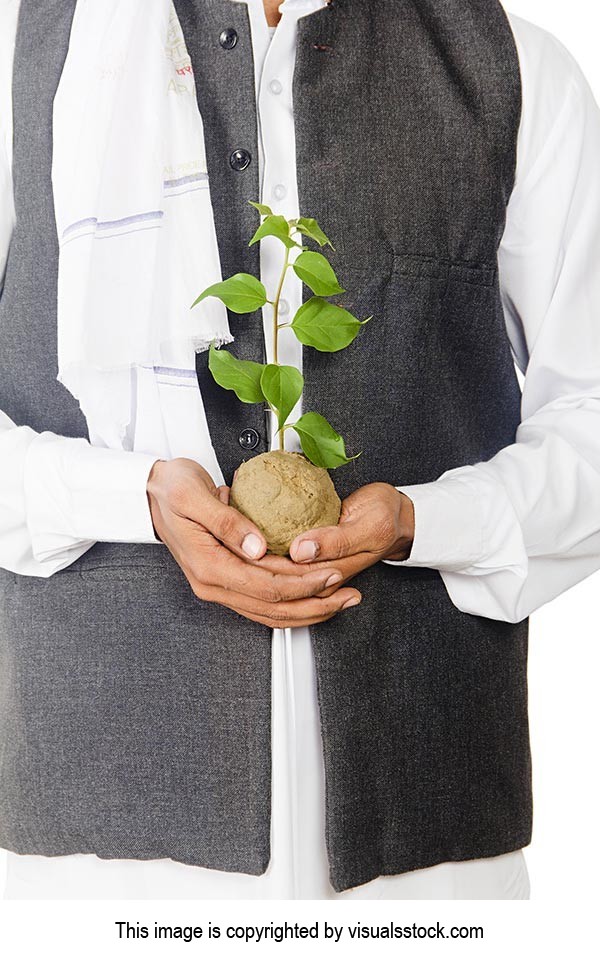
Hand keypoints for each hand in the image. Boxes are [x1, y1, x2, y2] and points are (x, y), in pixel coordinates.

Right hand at [146, 458, 361, 627]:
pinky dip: (291, 603)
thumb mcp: (194, 495)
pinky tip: (314, 596)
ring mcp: (218, 586)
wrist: (149, 492)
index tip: (332, 574)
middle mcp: (213, 583)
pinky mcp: (225, 580)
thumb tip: (257, 547)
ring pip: (269, 612)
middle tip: (348, 595)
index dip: (303, 584)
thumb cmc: (171, 488)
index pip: (265, 586)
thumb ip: (227, 523)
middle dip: (315, 603)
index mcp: (208, 566)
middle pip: (272, 607)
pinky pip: (263, 602)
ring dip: (308, 609)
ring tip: (340, 601)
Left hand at [248, 483, 413, 589]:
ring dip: (252, 563)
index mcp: (332, 575)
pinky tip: (252, 540)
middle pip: (275, 584)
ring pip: (275, 580)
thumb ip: (335, 540)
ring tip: (233, 541)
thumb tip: (301, 551)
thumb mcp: (369, 525)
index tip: (239, 543)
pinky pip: (282, 568)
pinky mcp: (313, 563)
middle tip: (227, 540)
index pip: (285, 579)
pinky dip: (265, 557)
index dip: (257, 563)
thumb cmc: (388, 519)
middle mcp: (321, 580)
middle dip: (246, 564)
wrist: (402, 519)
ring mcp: (316, 575)